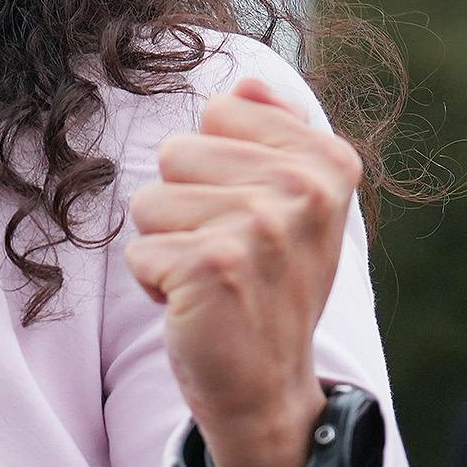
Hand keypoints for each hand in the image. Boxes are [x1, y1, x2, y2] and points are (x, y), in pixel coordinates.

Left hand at [126, 77, 362, 466]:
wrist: (269, 384)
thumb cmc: (268, 285)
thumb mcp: (291, 205)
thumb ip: (274, 134)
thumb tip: (246, 82)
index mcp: (328, 161)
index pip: (220, 111)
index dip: (217, 168)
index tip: (253, 216)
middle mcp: (304, 190)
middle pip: (175, 152)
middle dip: (183, 207)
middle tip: (227, 256)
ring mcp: (261, 228)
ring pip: (149, 200)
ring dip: (167, 245)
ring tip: (213, 279)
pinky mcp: (214, 267)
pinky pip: (138, 249)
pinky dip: (154, 283)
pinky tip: (197, 306)